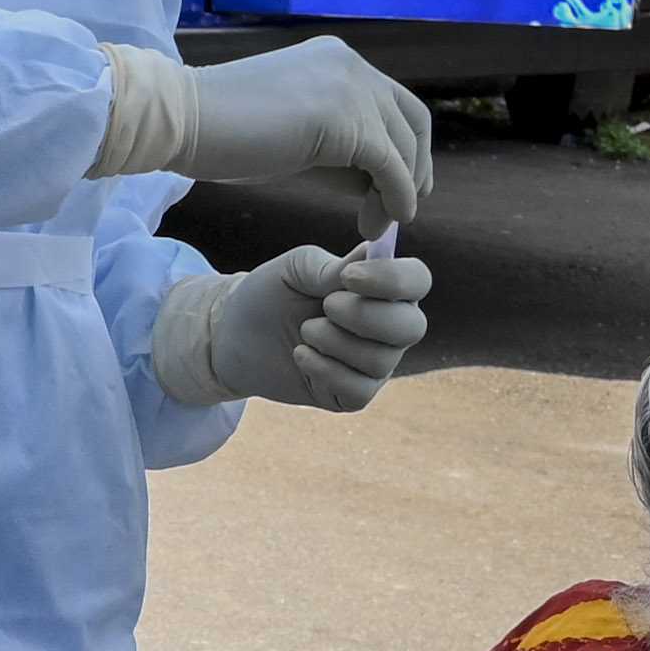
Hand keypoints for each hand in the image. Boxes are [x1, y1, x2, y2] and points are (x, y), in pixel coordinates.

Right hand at [92, 38, 437, 233]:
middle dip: (413, 170)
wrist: (183, 120)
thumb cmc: (223, 132)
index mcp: (338, 59)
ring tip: (377, 225)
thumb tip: (376, 181)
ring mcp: (351, 87)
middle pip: (411, 122)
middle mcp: (352, 64)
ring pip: (403, 147)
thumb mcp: (293, 130)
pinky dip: (395, 198)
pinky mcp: (347, 121)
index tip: (402, 185)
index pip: (395, 103)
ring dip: (401, 192)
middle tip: (400, 210)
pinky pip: (389, 166)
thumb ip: (336, 144)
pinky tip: (381, 221)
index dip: (408, 147)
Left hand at [154, 244, 435, 411]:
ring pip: (382, 360)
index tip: (348, 277)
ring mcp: (373, 364)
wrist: (233, 335)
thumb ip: (330, 265)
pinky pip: (358, 389)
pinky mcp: (352, 395)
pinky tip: (301, 355)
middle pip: (411, 327)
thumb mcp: (294, 268)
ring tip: (305, 330)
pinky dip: (327, 370)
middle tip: (327, 307)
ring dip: (338, 342)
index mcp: (382, 288)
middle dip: (367, 317)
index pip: (417, 281)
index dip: (393, 280)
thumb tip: (369, 255)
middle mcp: (387, 326)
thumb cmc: (270, 294)